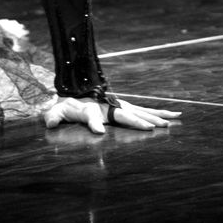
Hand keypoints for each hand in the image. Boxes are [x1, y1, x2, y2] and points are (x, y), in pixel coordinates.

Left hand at [44, 96, 182, 133]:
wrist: (76, 90)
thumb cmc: (66, 106)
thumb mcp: (56, 111)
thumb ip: (52, 116)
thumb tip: (48, 123)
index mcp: (90, 108)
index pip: (91, 117)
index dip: (94, 123)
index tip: (98, 132)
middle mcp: (108, 105)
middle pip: (124, 114)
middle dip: (137, 121)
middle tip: (151, 128)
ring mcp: (120, 105)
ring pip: (140, 110)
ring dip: (156, 116)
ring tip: (173, 121)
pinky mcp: (127, 106)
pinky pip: (145, 110)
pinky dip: (160, 113)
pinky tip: (174, 116)